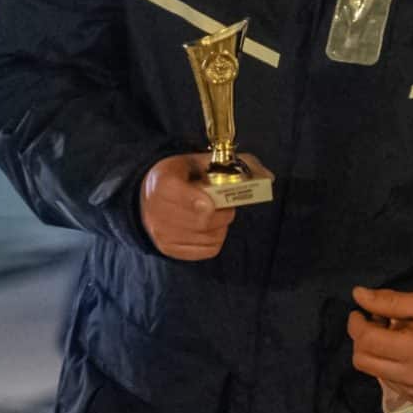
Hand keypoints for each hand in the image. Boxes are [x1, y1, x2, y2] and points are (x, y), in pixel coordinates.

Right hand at [139, 152, 256, 259]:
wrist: (144, 196)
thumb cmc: (180, 176)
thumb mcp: (199, 161)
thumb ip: (234, 164)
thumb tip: (269, 176)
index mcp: (163, 185)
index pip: (190, 201)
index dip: (205, 203)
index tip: (210, 201)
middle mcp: (158, 214)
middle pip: (206, 220)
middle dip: (222, 211)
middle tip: (219, 203)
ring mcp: (163, 235)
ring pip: (211, 236)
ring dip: (220, 225)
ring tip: (211, 214)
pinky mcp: (169, 250)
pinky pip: (208, 250)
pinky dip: (215, 238)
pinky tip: (206, 227)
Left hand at [347, 287, 412, 401]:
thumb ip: (390, 300)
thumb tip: (358, 294)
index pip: (368, 340)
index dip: (356, 324)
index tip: (360, 312)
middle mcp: (412, 374)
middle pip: (362, 359)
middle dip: (361, 339)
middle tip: (375, 324)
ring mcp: (412, 389)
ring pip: (370, 370)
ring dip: (372, 351)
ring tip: (389, 337)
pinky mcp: (412, 396)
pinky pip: (384, 379)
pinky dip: (384, 363)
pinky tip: (399, 352)